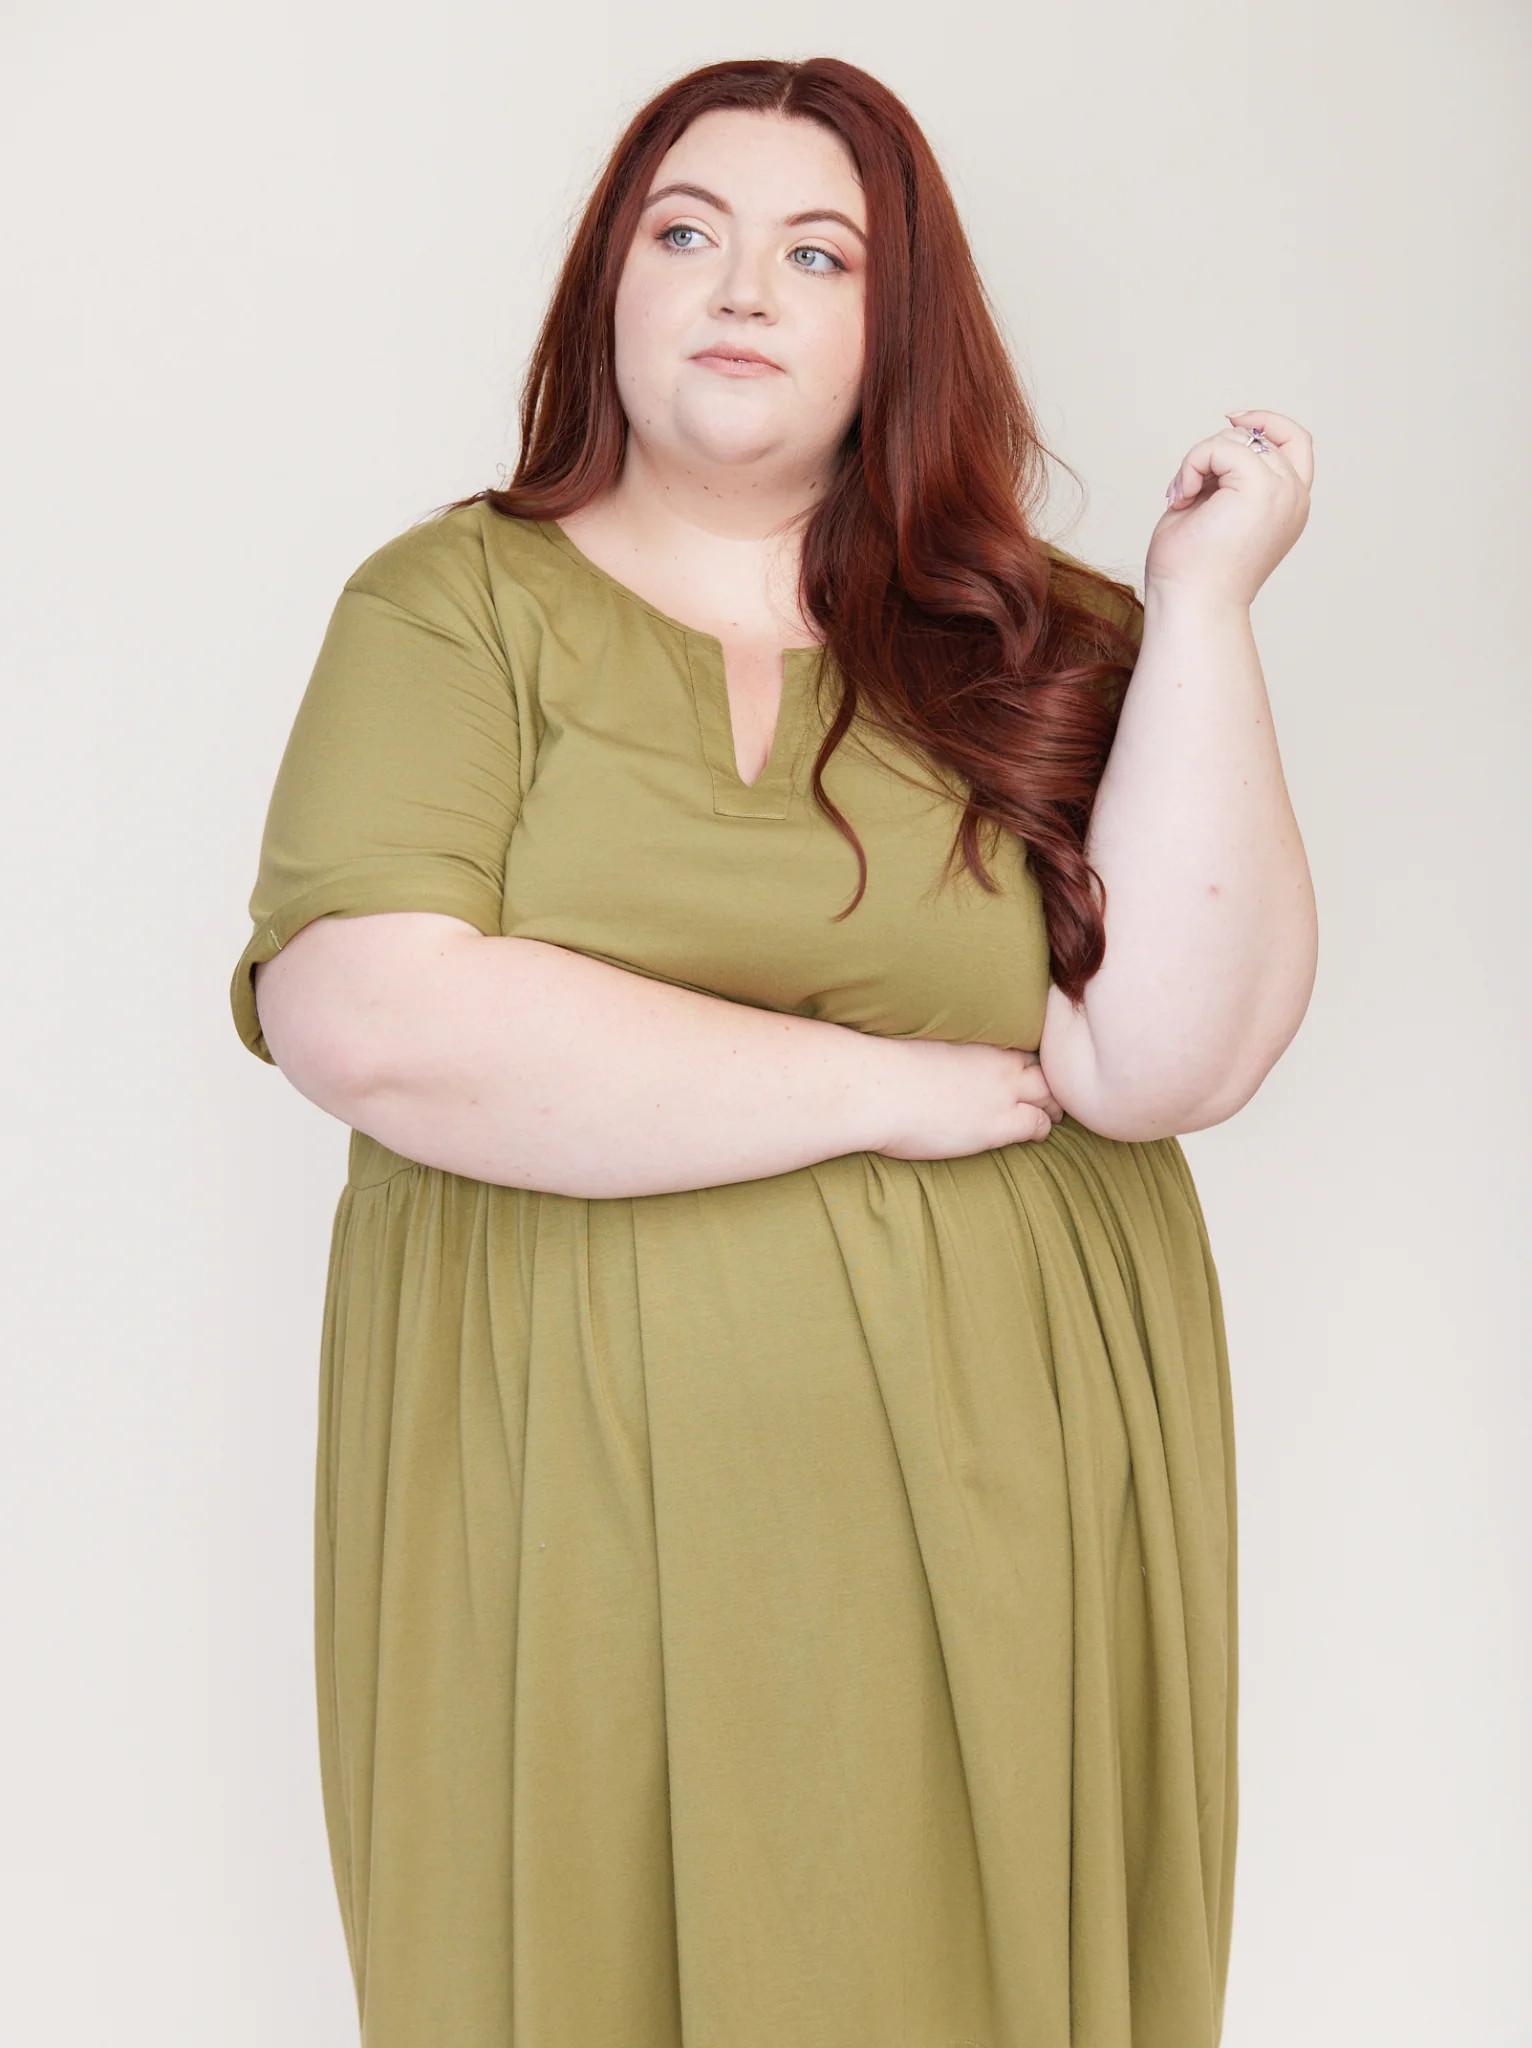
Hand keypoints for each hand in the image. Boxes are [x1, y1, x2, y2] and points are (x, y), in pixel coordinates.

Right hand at [871, 1038, 1062, 1160]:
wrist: (874, 1086)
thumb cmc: (881, 1065)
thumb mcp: (917, 1040)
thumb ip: (939, 1043)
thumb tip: (931, 1049)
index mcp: (978, 1036)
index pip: (1020, 1042)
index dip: (1024, 1057)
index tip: (1021, 1068)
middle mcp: (997, 1060)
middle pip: (1043, 1066)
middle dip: (1047, 1080)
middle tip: (1044, 1093)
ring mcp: (1002, 1091)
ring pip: (1050, 1094)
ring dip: (1052, 1105)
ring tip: (1049, 1114)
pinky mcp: (998, 1123)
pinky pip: (1040, 1124)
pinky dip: (1042, 1128)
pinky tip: (1036, 1134)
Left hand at [1146, 407, 1312, 609]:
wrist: (1190, 605)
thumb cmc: (1191, 571)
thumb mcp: (1214, 509)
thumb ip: (1227, 475)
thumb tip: (1224, 438)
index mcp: (1289, 505)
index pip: (1295, 441)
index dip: (1266, 421)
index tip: (1231, 418)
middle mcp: (1294, 497)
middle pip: (1254, 436)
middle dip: (1210, 453)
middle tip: (1184, 492)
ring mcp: (1283, 492)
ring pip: (1237, 438)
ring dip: (1197, 461)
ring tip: (1181, 499)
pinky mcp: (1262, 489)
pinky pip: (1222, 445)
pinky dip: (1192, 463)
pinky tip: (1181, 498)